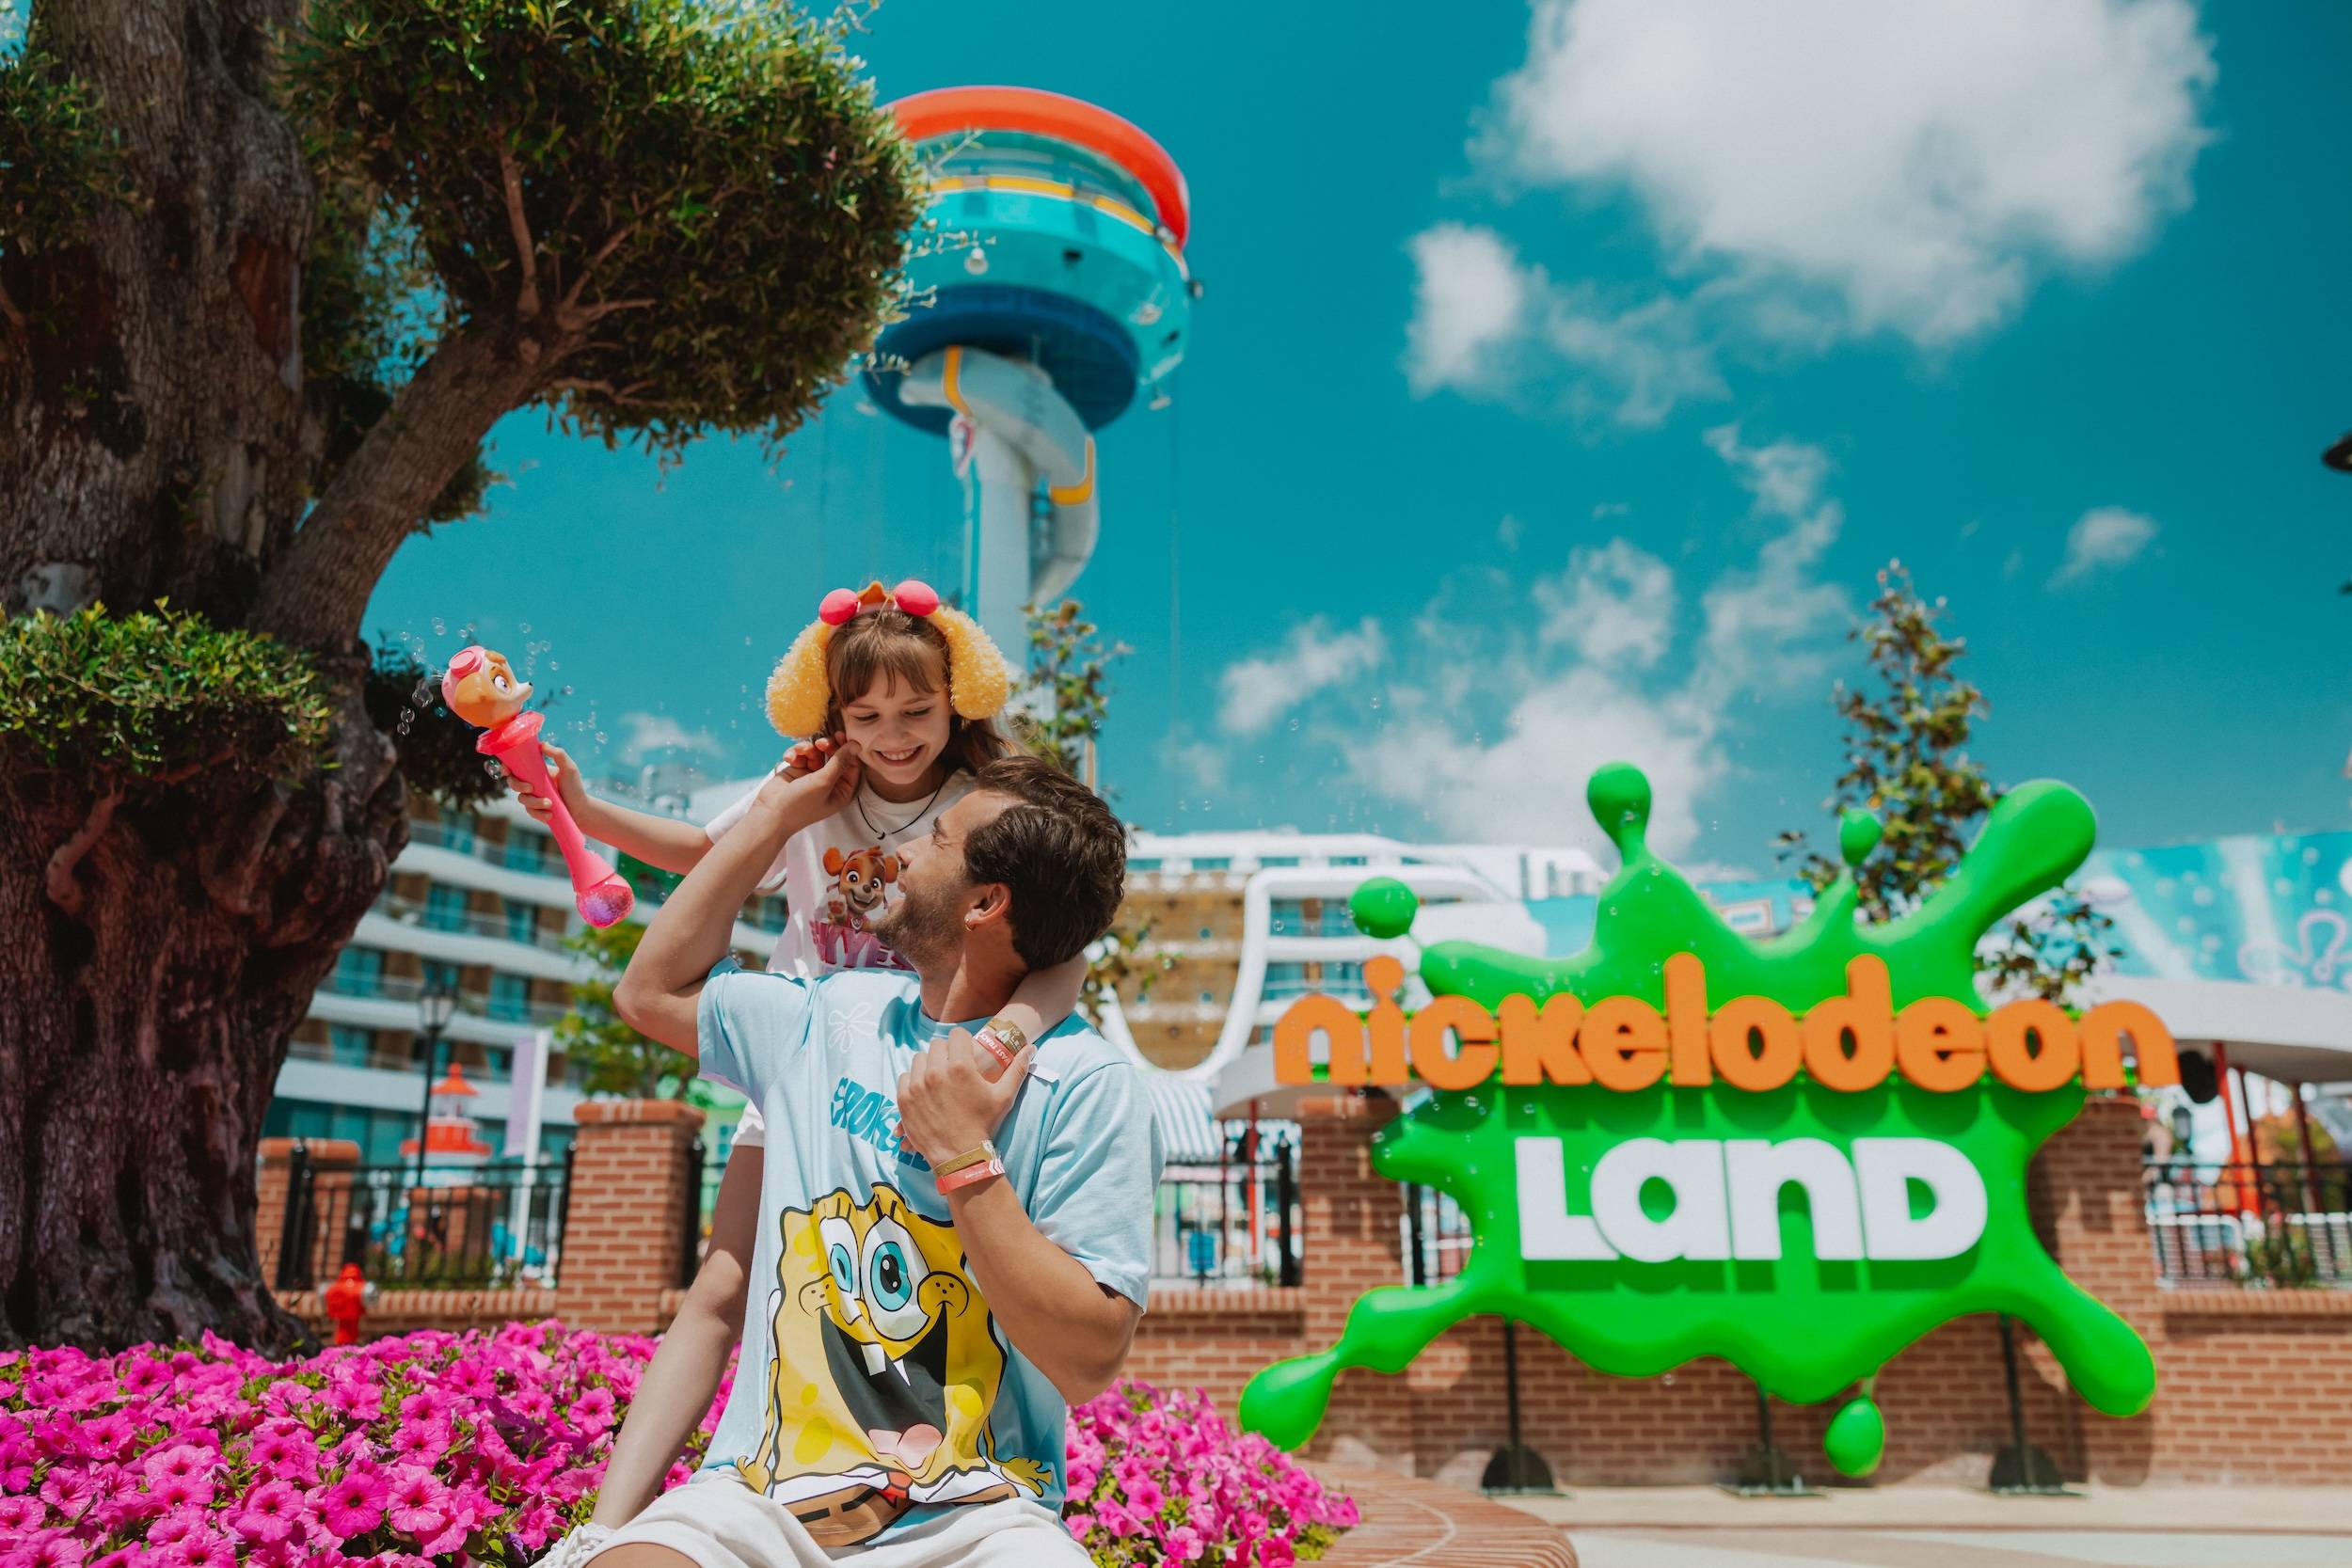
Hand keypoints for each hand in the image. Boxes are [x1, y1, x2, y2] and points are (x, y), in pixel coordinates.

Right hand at [509, 741, 586, 824]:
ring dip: (535, 802)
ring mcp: (532, 797)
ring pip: (522, 799)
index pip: (515, 767)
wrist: (581, 808)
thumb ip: (557, 754)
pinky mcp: (535, 810)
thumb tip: (542, 744)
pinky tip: (550, 814)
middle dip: (518, 785)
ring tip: (550, 803)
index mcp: (535, 771)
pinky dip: (539, 814)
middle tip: (531, 788)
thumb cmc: (574, 785)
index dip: (506, 767)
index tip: (506, 770)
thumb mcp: (569, 767)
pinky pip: (530, 812)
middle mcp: (531, 783)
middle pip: (513, 783)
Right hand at [756, 737, 860, 817]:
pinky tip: (789, 758)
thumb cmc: (801, 804)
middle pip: (835, 756)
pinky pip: (801, 755)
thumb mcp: (823, 782)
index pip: (852, 765)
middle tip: (821, 742)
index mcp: (842, 791)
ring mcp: (813, 776)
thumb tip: (857, 745)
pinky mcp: (798, 771)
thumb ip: (840, 761)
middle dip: (828, 746)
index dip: (848, 750)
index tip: (842, 736)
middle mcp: (830, 783)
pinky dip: (796, 753)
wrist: (770, 814)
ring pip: (817, 753)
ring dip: (808, 749)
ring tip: (801, 751)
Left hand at [897, 1030, 1033, 1164]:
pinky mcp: (904, 1098)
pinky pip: (906, 1076)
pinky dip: (914, 1081)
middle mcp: (936, 1071)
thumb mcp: (1004, 1096)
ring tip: (939, 1080)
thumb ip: (1017, 1069)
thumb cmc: (983, 1124)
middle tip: (953, 1069)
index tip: (965, 1054)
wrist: (960, 1156)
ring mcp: (917, 1085)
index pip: (957, 1035)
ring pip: (920, 1059)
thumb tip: (1031, 1048)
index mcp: (961, 1066)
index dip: (963, 1042)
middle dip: (946, 1053)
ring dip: (929, 1065)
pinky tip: (926, 1091)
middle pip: (937, 1045)